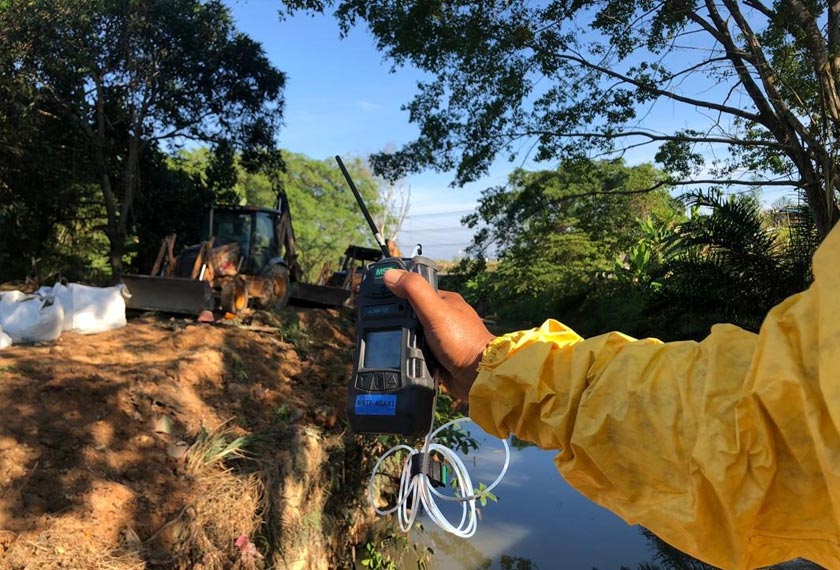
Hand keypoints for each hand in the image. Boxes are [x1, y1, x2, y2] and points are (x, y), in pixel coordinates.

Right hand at [383, 269, 495, 400]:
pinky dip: (410, 354)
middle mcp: (443, 317)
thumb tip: (389, 274)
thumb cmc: (461, 341)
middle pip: (411, 313)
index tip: (377, 298)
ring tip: (386, 342)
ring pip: (413, 334)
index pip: (414, 290)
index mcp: (444, 300)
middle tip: (379, 325)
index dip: (396, 292)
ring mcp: (441, 337)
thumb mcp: (435, 310)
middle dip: (397, 320)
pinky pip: (417, 351)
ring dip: (402, 339)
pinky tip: (400, 356)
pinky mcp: (439, 355)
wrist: (478, 377)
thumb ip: (414, 291)